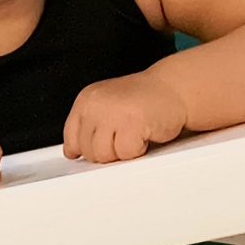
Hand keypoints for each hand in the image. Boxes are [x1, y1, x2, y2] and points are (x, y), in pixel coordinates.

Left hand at [62, 71, 188, 163]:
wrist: (173, 88)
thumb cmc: (143, 100)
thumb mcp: (107, 107)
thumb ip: (88, 127)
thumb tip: (71, 152)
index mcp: (87, 100)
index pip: (72, 139)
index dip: (88, 149)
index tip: (102, 145)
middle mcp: (96, 104)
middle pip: (89, 151)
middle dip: (109, 151)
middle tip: (125, 135)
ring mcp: (112, 113)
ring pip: (105, 155)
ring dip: (123, 151)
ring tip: (134, 133)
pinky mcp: (131, 123)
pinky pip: (126, 154)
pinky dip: (138, 150)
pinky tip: (144, 133)